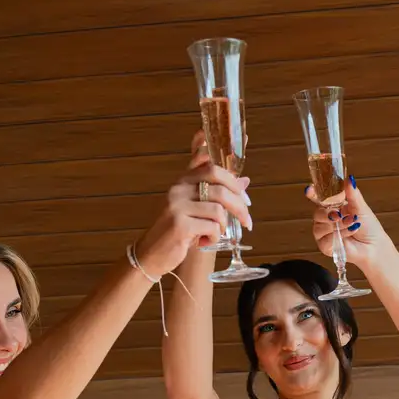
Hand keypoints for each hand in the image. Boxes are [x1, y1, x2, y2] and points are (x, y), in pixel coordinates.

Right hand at [135, 133, 250, 275]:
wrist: (152, 254)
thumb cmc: (176, 232)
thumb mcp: (194, 209)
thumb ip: (215, 193)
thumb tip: (244, 180)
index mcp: (183, 180)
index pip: (205, 158)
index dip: (224, 150)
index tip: (243, 144)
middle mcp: (178, 187)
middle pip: (218, 179)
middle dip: (239, 200)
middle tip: (246, 218)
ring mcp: (177, 205)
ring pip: (219, 207)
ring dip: (224, 225)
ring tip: (217, 233)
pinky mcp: (180, 224)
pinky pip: (212, 226)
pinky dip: (214, 237)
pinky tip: (204, 241)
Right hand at [308, 178, 390, 270]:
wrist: (374, 246)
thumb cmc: (369, 227)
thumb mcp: (360, 207)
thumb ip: (352, 194)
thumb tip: (349, 179)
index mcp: (333, 207)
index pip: (319, 198)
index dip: (313, 194)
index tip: (310, 190)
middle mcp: (326, 220)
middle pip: (317, 213)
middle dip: (328, 214)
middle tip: (339, 215)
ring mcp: (324, 233)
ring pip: (320, 226)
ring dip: (337, 225)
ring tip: (351, 224)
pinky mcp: (325, 246)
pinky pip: (325, 239)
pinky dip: (338, 236)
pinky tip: (349, 235)